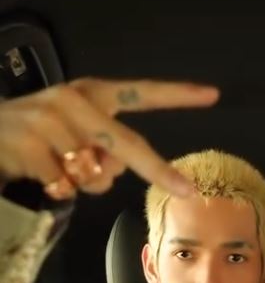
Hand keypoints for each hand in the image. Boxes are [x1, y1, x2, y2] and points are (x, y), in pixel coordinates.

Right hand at [0, 77, 218, 197]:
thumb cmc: (39, 135)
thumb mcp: (75, 131)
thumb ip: (103, 147)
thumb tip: (114, 171)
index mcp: (92, 94)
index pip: (140, 93)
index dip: (177, 95)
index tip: (211, 95)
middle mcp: (75, 102)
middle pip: (127, 145)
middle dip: (158, 170)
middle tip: (185, 190)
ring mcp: (53, 123)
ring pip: (94, 175)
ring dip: (82, 184)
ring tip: (58, 167)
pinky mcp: (34, 147)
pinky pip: (66, 185)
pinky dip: (58, 189)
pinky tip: (42, 174)